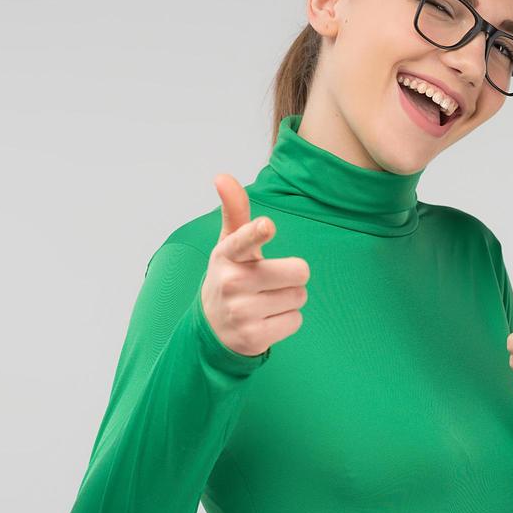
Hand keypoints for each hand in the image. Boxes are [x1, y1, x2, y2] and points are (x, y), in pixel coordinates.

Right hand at [201, 174, 310, 357]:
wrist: (212, 329)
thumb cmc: (230, 276)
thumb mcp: (229, 245)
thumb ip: (235, 210)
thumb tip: (222, 176)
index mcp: (227, 255)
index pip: (243, 239)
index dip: (257, 232)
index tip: (267, 225)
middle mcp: (231, 282)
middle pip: (299, 271)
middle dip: (294, 275)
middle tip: (272, 280)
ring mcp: (241, 312)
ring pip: (299, 297)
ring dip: (290, 299)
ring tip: (266, 301)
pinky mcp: (253, 337)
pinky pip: (295, 320)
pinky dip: (287, 320)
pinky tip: (266, 320)